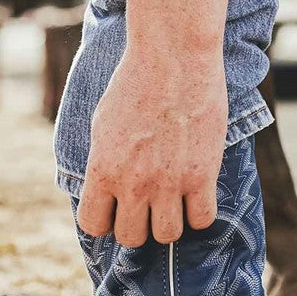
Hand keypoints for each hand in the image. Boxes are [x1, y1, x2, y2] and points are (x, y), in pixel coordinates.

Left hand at [77, 48, 226, 246]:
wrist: (173, 57)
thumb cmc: (135, 82)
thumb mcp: (102, 123)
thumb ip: (103, 162)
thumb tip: (104, 187)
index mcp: (102, 170)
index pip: (94, 226)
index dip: (106, 220)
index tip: (117, 207)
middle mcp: (134, 183)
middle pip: (132, 237)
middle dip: (139, 223)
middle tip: (148, 202)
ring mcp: (169, 182)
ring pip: (168, 235)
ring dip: (169, 221)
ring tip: (174, 199)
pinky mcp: (202, 174)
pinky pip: (202, 219)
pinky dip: (199, 212)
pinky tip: (197, 193)